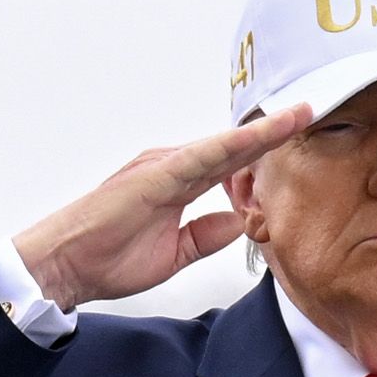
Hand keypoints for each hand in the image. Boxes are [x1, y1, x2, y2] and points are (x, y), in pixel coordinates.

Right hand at [15, 101, 314, 312]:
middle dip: (273, 131)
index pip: (232, 164)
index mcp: (178, 183)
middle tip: (310, 111)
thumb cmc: (108, 257)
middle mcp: (172, 167)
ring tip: (300, 115)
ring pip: (224, 145)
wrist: (65, 265)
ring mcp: (163, 167)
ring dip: (262, 132)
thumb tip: (239, 223)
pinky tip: (259, 136)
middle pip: (233, 146)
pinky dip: (231, 145)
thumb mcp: (176, 253)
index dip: (265, 151)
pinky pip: (201, 157)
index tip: (298, 138)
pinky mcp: (154, 176)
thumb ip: (208, 235)